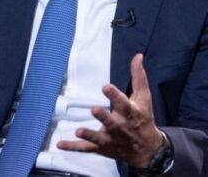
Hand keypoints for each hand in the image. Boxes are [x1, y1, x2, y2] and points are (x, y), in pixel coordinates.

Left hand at [56, 53, 163, 168]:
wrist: (147, 150)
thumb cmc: (143, 119)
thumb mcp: (143, 98)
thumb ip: (138, 77)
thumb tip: (138, 56)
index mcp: (130, 113)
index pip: (123, 103)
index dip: (115, 96)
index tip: (106, 87)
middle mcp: (120, 127)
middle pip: (111, 122)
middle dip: (103, 117)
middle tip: (94, 109)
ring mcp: (110, 139)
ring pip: (98, 138)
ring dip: (88, 134)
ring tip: (78, 131)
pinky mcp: (101, 148)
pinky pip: (85, 148)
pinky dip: (73, 147)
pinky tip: (60, 143)